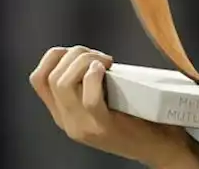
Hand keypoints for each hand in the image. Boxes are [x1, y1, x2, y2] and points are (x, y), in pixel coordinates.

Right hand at [29, 46, 198, 167]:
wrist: (160, 147)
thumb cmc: (138, 117)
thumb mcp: (103, 102)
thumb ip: (88, 86)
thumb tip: (86, 55)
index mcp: (64, 114)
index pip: (38, 79)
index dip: (54, 56)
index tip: (79, 53)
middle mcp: (68, 122)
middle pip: (52, 76)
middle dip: (76, 54)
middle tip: (100, 57)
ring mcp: (83, 126)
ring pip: (63, 83)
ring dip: (85, 61)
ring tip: (106, 62)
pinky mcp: (103, 127)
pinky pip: (89, 98)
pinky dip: (95, 76)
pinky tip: (106, 69)